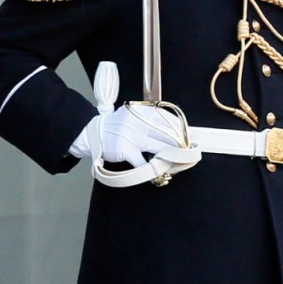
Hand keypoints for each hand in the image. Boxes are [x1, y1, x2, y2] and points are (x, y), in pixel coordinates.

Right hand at [69, 104, 183, 166]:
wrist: (92, 133)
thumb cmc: (116, 126)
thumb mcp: (132, 115)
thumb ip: (151, 120)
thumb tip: (176, 133)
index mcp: (142, 112)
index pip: (169, 120)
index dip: (182, 131)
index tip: (190, 138)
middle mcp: (138, 122)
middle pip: (167, 135)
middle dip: (179, 145)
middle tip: (188, 153)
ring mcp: (131, 136)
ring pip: (159, 148)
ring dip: (170, 157)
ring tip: (177, 162)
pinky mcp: (124, 149)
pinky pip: (143, 162)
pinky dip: (152, 169)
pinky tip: (157, 172)